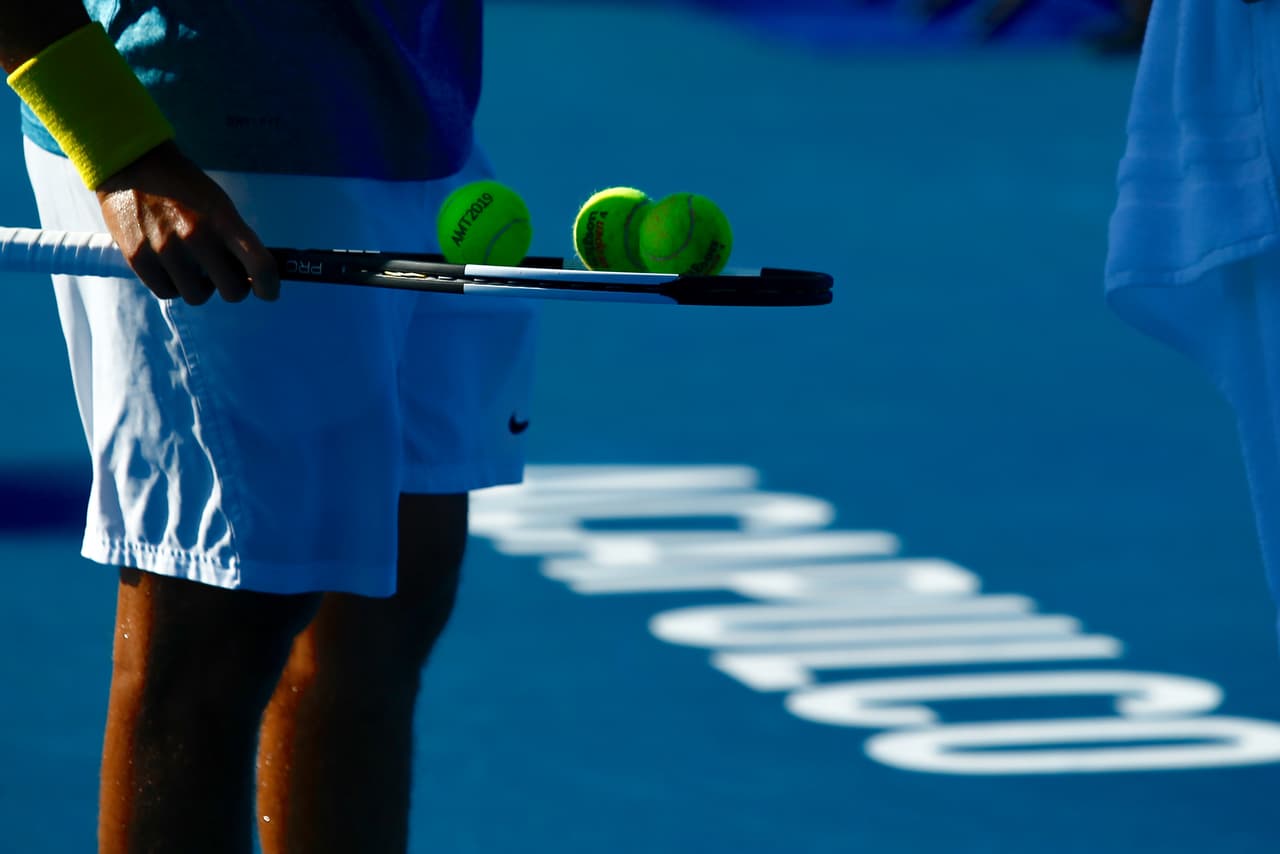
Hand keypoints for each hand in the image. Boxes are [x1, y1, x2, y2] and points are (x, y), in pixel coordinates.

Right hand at [96, 141, 279, 304]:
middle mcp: (196, 236)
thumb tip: (254, 276)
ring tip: (194, 268)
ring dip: (201, 288)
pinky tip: (172, 268)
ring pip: (197, 296)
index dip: (269, 286)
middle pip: (232, 291)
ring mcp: (165, 249)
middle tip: (227, 277)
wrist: (132, 164)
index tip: (269, 292)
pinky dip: (173, 285)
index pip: (260, 265)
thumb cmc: (184, 188)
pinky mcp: (138, 257)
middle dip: (234, 287)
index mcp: (223, 220)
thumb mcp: (219, 204)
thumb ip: (236, 237)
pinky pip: (167, 292)